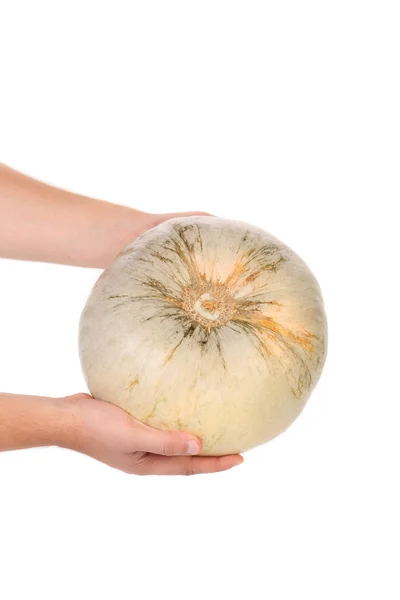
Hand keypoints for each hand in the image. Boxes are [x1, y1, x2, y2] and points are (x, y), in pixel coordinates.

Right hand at [63, 394, 242, 475]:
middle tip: (235, 447)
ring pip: (173, 444)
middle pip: (185, 459)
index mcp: (148, 464)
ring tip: (214, 429)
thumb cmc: (97, 427)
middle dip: (210, 456)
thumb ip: (165, 442)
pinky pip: (160, 427)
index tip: (241, 458)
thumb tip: (199, 446)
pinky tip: (181, 409)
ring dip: (193, 440)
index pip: (190, 466)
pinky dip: (175, 424)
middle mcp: (146, 457)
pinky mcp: (131, 427)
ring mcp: (138, 444)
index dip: (216, 464)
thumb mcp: (134, 435)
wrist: (66, 418)